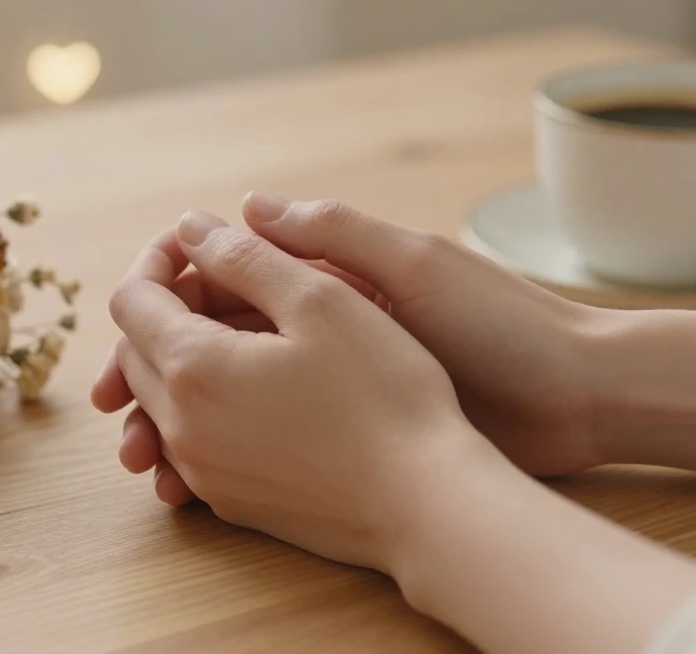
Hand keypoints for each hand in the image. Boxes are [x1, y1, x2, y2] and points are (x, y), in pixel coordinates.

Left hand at [91, 227, 386, 504]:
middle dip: (166, 305)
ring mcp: (206, 473)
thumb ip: (245, 256)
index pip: (131, 299)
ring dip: (183, 356)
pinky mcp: (233, 502)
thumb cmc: (384, 395)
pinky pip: (191, 444)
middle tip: (227, 281)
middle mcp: (182, 428)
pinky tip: (259, 390)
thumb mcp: (320, 299)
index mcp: (193, 367)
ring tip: (245, 329)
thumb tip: (191, 229)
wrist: (425, 504)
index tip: (198, 241)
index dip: (157, 258)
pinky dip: (205, 405)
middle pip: (135, 352)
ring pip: (160, 401)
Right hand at [94, 195, 603, 504]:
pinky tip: (199, 491)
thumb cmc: (501, 321)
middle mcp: (327, 324)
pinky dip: (231, 461)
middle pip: (218, 348)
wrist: (577, 397)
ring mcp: (340, 380)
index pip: (225, 284)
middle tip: (118, 425)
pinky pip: (277, 442)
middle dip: (159, 381)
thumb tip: (240, 203)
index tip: (122, 345)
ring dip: (186, 430)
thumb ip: (331, 234)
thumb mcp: (414, 266)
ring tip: (150, 469)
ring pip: (240, 401)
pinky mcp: (358, 428)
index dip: (166, 311)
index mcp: (333, 276)